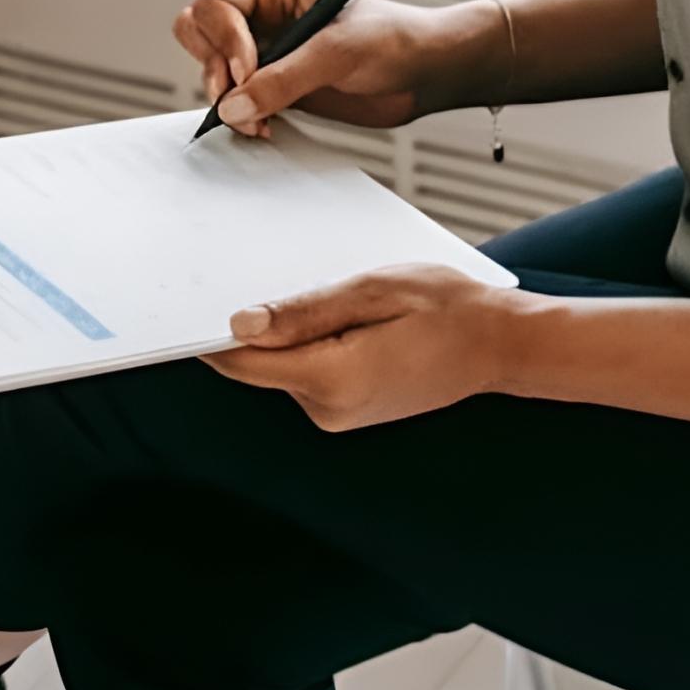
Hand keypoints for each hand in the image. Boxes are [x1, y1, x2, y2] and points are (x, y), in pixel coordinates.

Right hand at [172, 0, 440, 138]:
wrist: (423, 73)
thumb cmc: (393, 40)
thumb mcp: (338, 53)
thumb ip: (284, 79)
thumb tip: (232, 107)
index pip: (215, 5)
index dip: (224, 41)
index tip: (248, 71)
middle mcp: (262, 15)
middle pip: (198, 34)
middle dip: (213, 69)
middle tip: (239, 96)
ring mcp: (265, 51)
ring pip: (211, 71)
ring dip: (227, 100)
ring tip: (260, 121)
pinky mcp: (273, 85)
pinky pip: (234, 101)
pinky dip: (241, 117)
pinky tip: (266, 127)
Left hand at [197, 263, 515, 430]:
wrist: (499, 344)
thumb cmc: (448, 308)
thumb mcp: (374, 290)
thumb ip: (305, 310)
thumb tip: (240, 324)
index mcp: (331, 379)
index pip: (244, 362)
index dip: (212, 333)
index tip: (190, 299)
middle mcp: (328, 410)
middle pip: (263, 363)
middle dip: (268, 320)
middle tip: (294, 273)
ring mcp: (338, 416)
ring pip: (287, 365)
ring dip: (298, 329)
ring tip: (348, 297)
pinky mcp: (347, 411)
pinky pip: (311, 371)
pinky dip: (318, 342)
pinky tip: (354, 317)